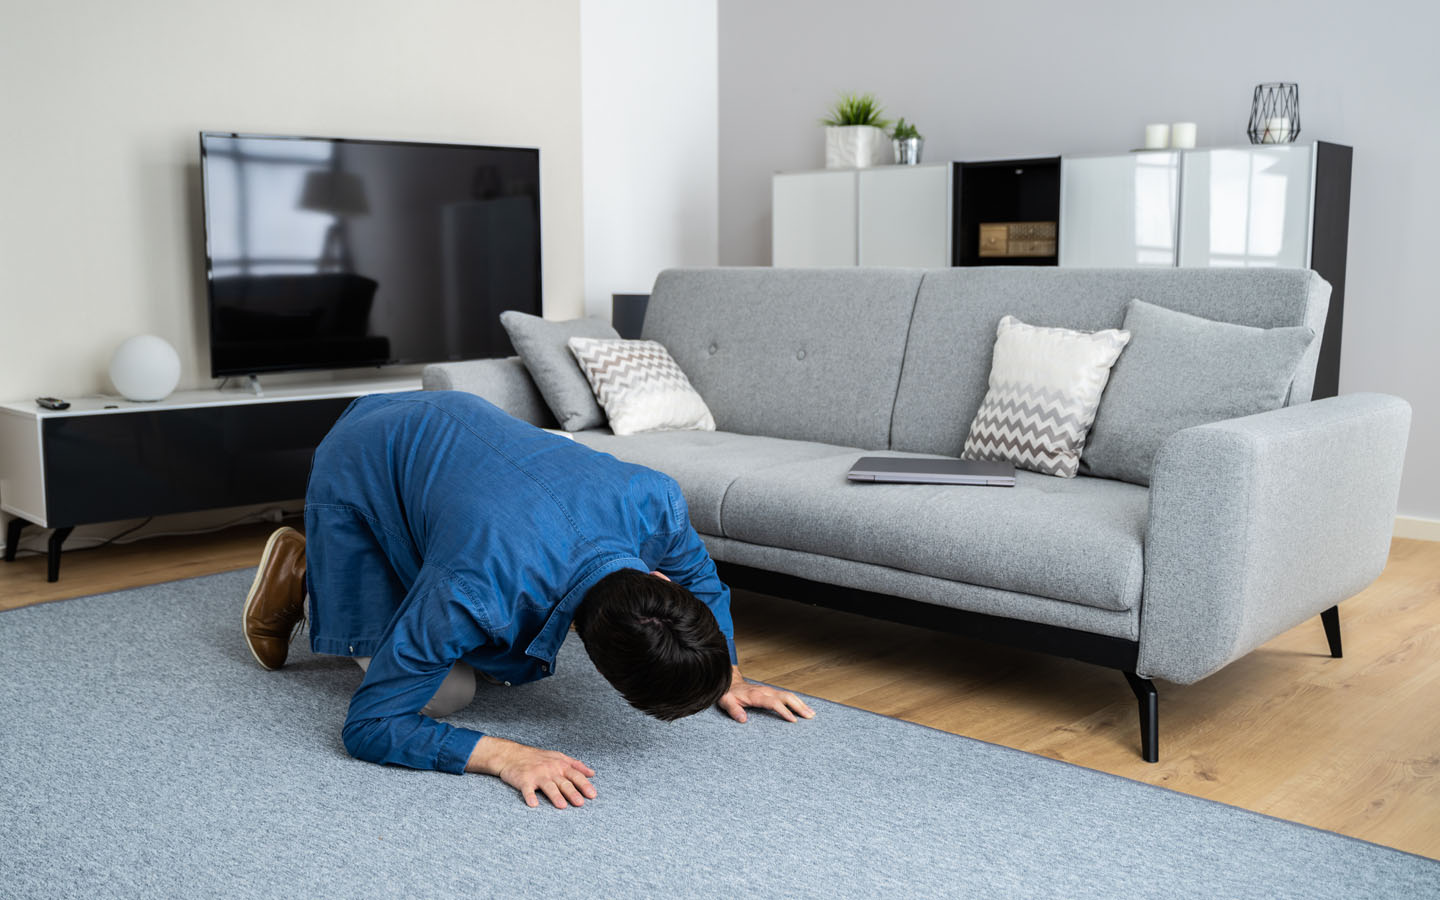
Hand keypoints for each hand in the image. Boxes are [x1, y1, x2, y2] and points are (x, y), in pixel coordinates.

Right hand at [466, 736, 597, 808]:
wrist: (512, 755)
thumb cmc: (537, 758)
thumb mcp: (558, 757)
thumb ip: (576, 765)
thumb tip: (592, 773)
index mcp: (560, 765)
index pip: (575, 775)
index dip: (584, 785)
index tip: (593, 795)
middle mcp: (550, 769)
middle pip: (563, 782)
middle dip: (572, 792)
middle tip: (580, 803)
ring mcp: (537, 774)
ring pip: (548, 786)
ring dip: (555, 796)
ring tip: (562, 806)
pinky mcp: (524, 780)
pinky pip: (527, 789)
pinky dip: (530, 796)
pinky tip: (533, 804)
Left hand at [718, 666, 814, 722]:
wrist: (729, 683)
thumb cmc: (728, 694)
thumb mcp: (726, 702)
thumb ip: (733, 710)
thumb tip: (743, 719)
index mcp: (756, 695)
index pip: (773, 703)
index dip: (784, 711)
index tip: (793, 720)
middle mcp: (765, 691)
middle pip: (786, 697)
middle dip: (799, 706)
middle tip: (810, 717)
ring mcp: (769, 691)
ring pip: (788, 695)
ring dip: (801, 704)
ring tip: (812, 714)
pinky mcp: (771, 692)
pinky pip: (786, 696)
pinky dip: (797, 701)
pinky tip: (803, 708)